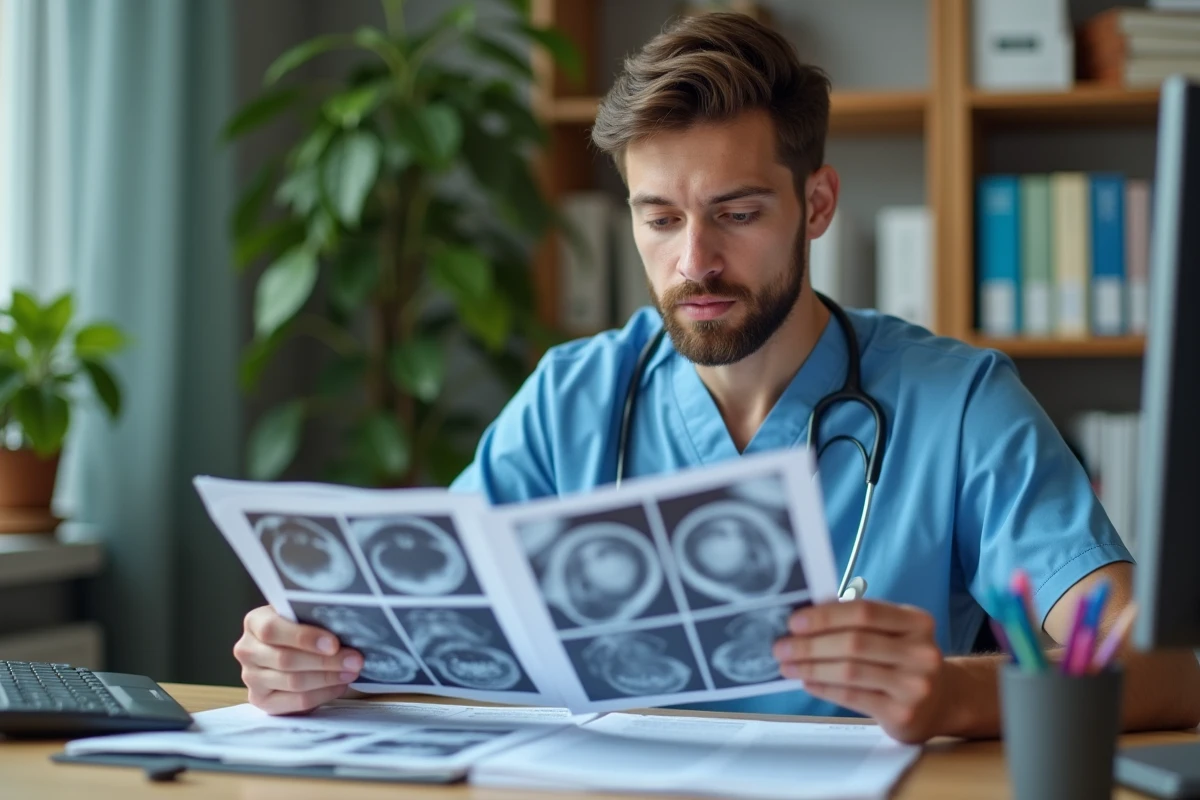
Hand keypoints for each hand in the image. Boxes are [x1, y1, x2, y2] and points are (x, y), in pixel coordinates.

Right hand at [234, 605, 363, 714]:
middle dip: (326, 661)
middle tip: (355, 660)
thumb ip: (314, 618)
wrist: (289, 648)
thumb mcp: (302, 615)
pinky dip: (322, 694)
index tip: (334, 643)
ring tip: (351, 672)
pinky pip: (296, 702)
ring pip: (293, 682)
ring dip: (328, 678)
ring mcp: (251, 678)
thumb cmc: (301, 628)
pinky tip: (339, 685)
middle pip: (286, 660)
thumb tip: (347, 626)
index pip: (272, 630)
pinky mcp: (262, 700)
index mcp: (254, 622)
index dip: (304, 637)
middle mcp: (247, 650)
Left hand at [773, 600, 951, 742]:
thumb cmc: (904, 658)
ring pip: (850, 671)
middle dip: (810, 644)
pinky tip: (807, 681)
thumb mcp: (893, 631)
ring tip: (787, 665)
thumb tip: (807, 614)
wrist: (943, 700)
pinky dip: (824, 687)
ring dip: (811, 666)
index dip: (825, 615)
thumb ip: (858, 620)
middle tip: (781, 646)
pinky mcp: (903, 713)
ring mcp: (915, 685)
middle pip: (854, 642)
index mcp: (917, 622)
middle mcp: (921, 652)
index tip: (794, 621)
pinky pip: (853, 696)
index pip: (864, 611)